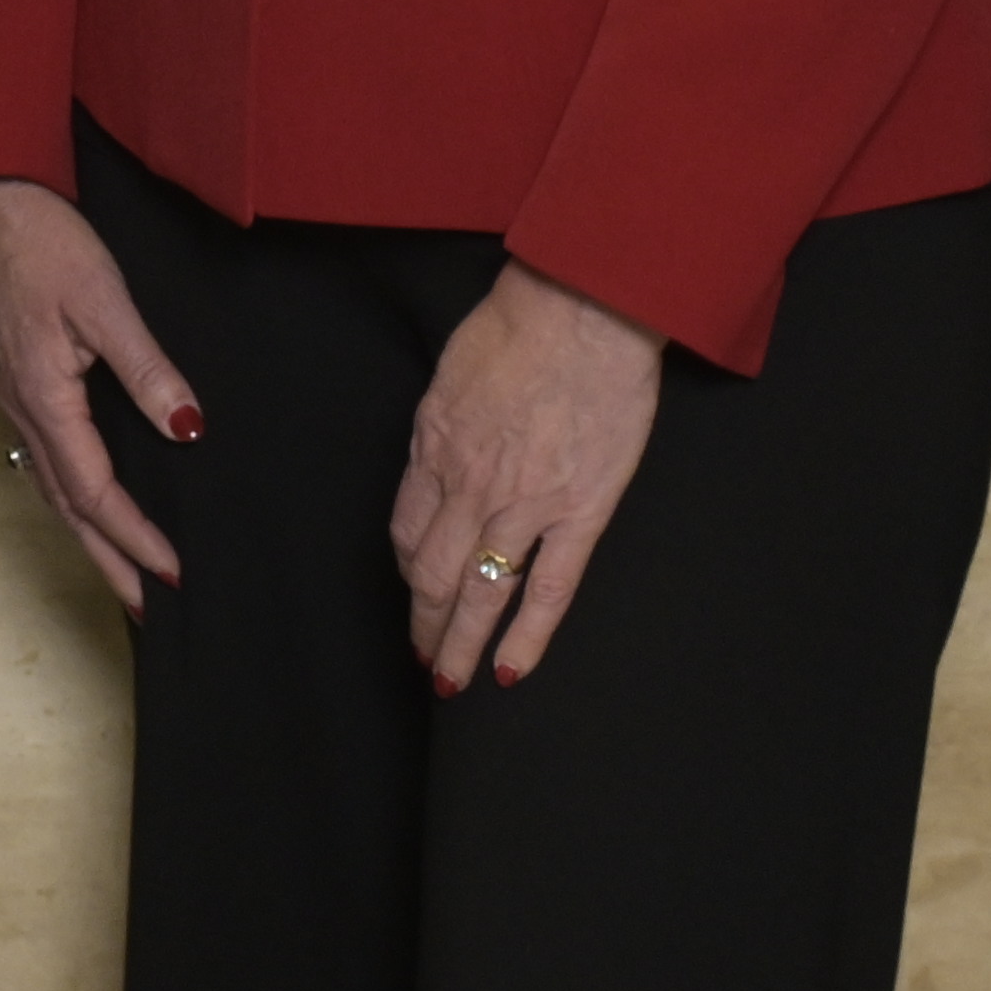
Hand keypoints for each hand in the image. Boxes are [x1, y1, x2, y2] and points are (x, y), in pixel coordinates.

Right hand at [0, 172, 197, 612]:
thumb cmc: (47, 243)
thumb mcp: (106, 302)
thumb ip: (147, 369)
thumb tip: (187, 431)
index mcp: (43, 397)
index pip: (93, 490)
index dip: (134, 535)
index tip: (174, 571)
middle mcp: (22, 409)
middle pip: (66, 506)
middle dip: (108, 560)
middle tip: (148, 607)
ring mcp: (15, 397)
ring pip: (53, 487)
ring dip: (89, 534)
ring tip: (125, 571)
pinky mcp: (18, 380)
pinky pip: (46, 459)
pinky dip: (73, 496)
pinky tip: (91, 502)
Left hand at [393, 260, 666, 688]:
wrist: (581, 309)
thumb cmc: (520, 324)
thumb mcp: (452, 373)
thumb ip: (445, 425)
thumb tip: (443, 453)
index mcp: (435, 448)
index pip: (408, 531)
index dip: (409, 572)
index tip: (414, 591)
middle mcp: (468, 485)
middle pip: (433, 574)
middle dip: (424, 624)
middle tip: (424, 658)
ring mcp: (523, 505)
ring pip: (479, 593)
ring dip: (460, 644)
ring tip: (452, 681)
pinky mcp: (579, 512)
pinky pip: (548, 590)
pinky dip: (526, 637)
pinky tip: (510, 671)